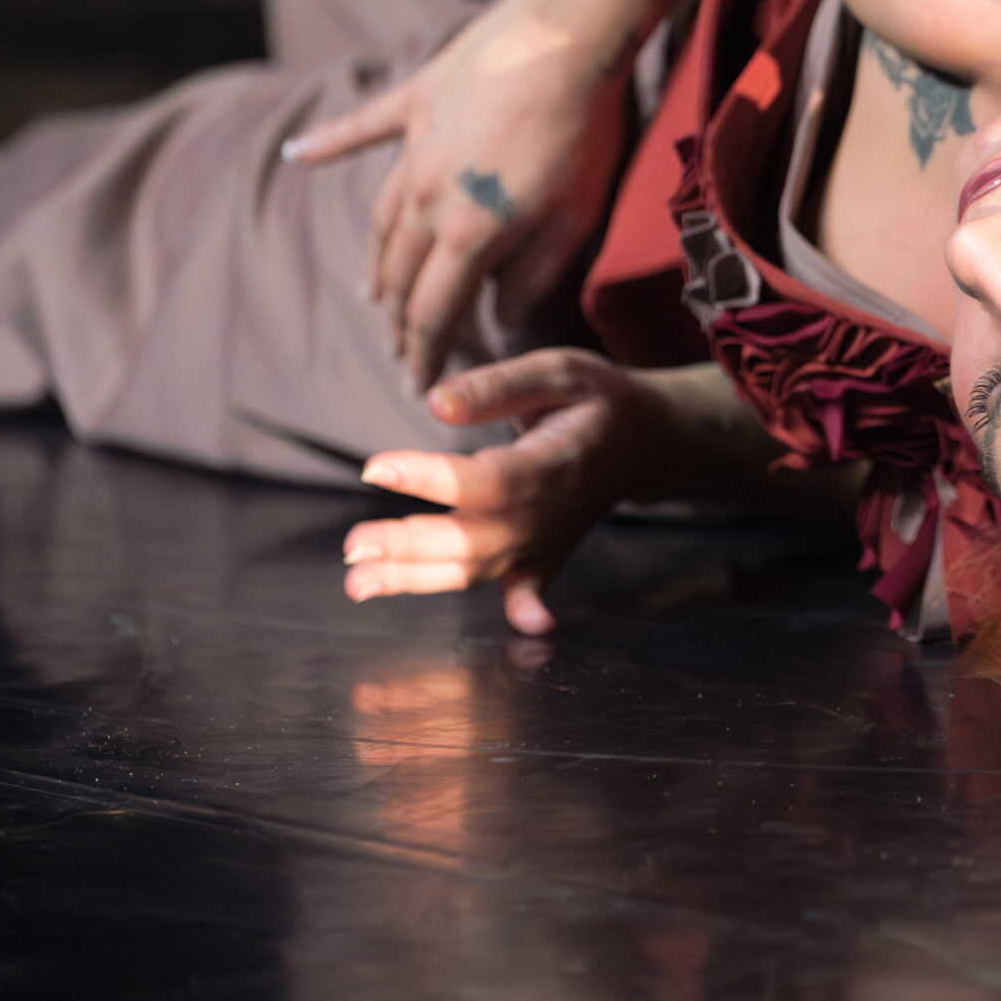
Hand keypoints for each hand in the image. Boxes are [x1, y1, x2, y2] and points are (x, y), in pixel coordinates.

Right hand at [287, 0, 627, 389]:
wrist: (565, 35)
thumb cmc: (583, 128)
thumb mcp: (575, 216)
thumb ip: (533, 272)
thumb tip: (499, 316)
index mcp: (469, 232)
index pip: (433, 312)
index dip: (422, 355)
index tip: (416, 387)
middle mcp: (426, 196)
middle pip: (397, 275)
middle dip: (396, 323)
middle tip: (399, 353)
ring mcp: (413, 147)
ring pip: (379, 220)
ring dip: (374, 264)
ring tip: (371, 294)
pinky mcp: (415, 101)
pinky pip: (360, 129)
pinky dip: (327, 144)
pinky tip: (297, 156)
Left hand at [341, 349, 662, 631]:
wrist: (646, 439)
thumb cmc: (594, 400)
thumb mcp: (558, 371)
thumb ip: (498, 387)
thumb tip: (436, 403)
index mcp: (549, 463)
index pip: (484, 481)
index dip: (431, 478)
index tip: (374, 467)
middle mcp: (546, 512)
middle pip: (473, 539)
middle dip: (410, 547)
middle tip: (354, 546)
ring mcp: (546, 540)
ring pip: (479, 567)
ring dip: (420, 580)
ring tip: (359, 583)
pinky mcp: (544, 555)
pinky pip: (526, 588)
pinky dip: (527, 611)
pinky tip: (526, 630)